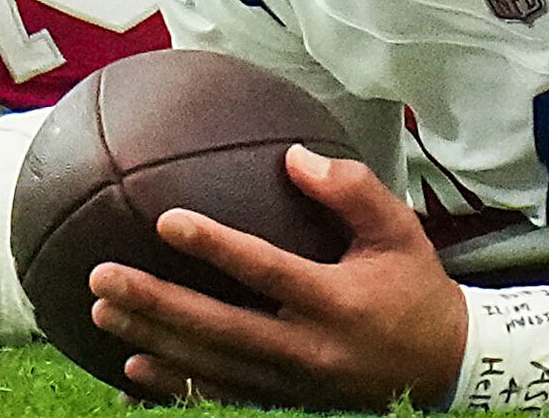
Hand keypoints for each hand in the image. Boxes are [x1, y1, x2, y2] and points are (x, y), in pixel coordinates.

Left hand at [88, 147, 467, 409]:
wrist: (445, 370)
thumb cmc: (417, 290)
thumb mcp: (400, 232)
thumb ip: (352, 190)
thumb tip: (293, 156)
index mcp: (336, 301)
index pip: (265, 271)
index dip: (216, 246)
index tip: (167, 221)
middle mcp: (308, 349)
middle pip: (219, 328)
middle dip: (157, 304)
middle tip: (103, 279)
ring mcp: (293, 386)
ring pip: (211, 367)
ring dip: (154, 340)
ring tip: (103, 313)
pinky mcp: (286, 405)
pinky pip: (222, 398)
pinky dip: (175, 386)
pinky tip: (134, 368)